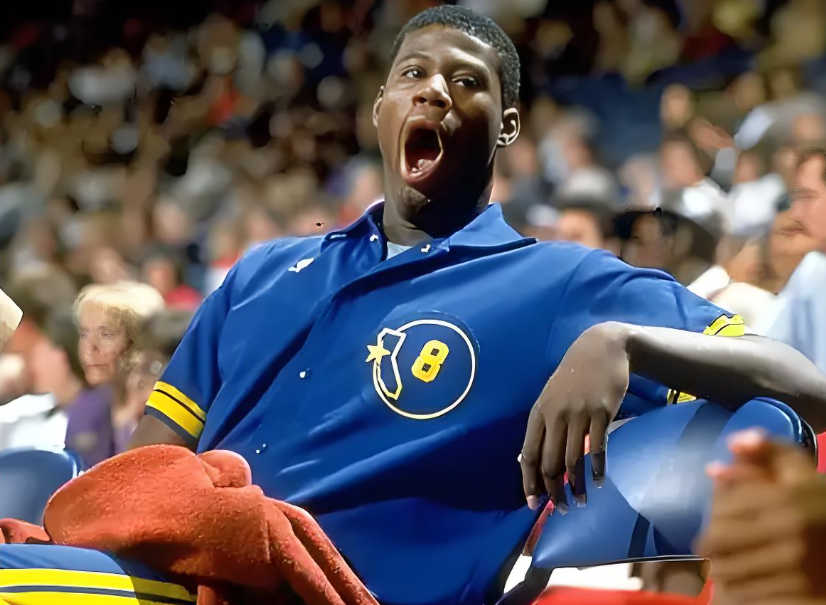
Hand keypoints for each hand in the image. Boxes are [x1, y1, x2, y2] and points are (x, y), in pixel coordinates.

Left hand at [520, 322, 629, 511]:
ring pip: (573, 460)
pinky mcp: (602, 413)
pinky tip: (599, 482)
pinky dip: (597, 469)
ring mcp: (578, 414)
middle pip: (549, 463)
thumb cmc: (575, 374)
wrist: (602, 347)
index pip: (527, 455)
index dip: (529, 482)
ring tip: (581, 502)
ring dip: (576, 486)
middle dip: (553, 491)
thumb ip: (542, 425)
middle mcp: (555, 415)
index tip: (532, 504)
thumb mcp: (551, 396)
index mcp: (538, 412)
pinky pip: (597, 448)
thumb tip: (526, 459)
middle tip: (561, 509)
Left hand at [696, 431, 825, 604]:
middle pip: (720, 542)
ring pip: (732, 570)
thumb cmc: (819, 498)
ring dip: (719, 568)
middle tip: (709, 547)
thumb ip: (764, 452)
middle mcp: (789, 530)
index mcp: (785, 497)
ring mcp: (796, 564)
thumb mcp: (797, 468)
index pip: (722, 510)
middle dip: (709, 544)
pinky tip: (741, 583)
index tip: (713, 520)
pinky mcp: (802, 591)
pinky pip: (751, 593)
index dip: (711, 515)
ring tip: (722, 564)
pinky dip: (738, 590)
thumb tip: (729, 446)